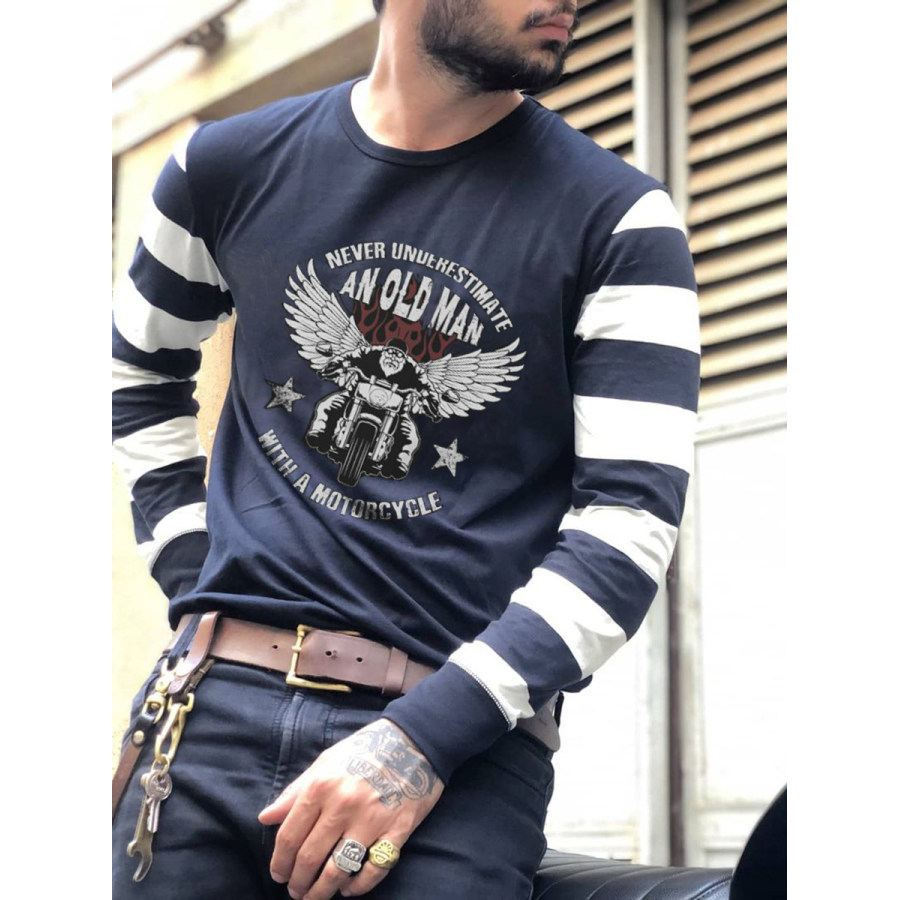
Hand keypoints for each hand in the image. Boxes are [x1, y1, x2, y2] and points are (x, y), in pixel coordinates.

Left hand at [258, 718, 443, 898]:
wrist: (413, 741)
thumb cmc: (364, 750)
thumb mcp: (326, 762)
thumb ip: (295, 791)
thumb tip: (266, 818)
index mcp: (321, 786)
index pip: (290, 836)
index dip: (279, 862)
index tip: (279, 874)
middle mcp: (343, 805)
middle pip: (310, 857)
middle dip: (298, 882)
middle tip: (295, 891)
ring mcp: (371, 819)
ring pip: (338, 869)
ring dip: (322, 891)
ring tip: (315, 897)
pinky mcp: (397, 830)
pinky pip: (374, 869)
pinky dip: (358, 886)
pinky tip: (348, 889)